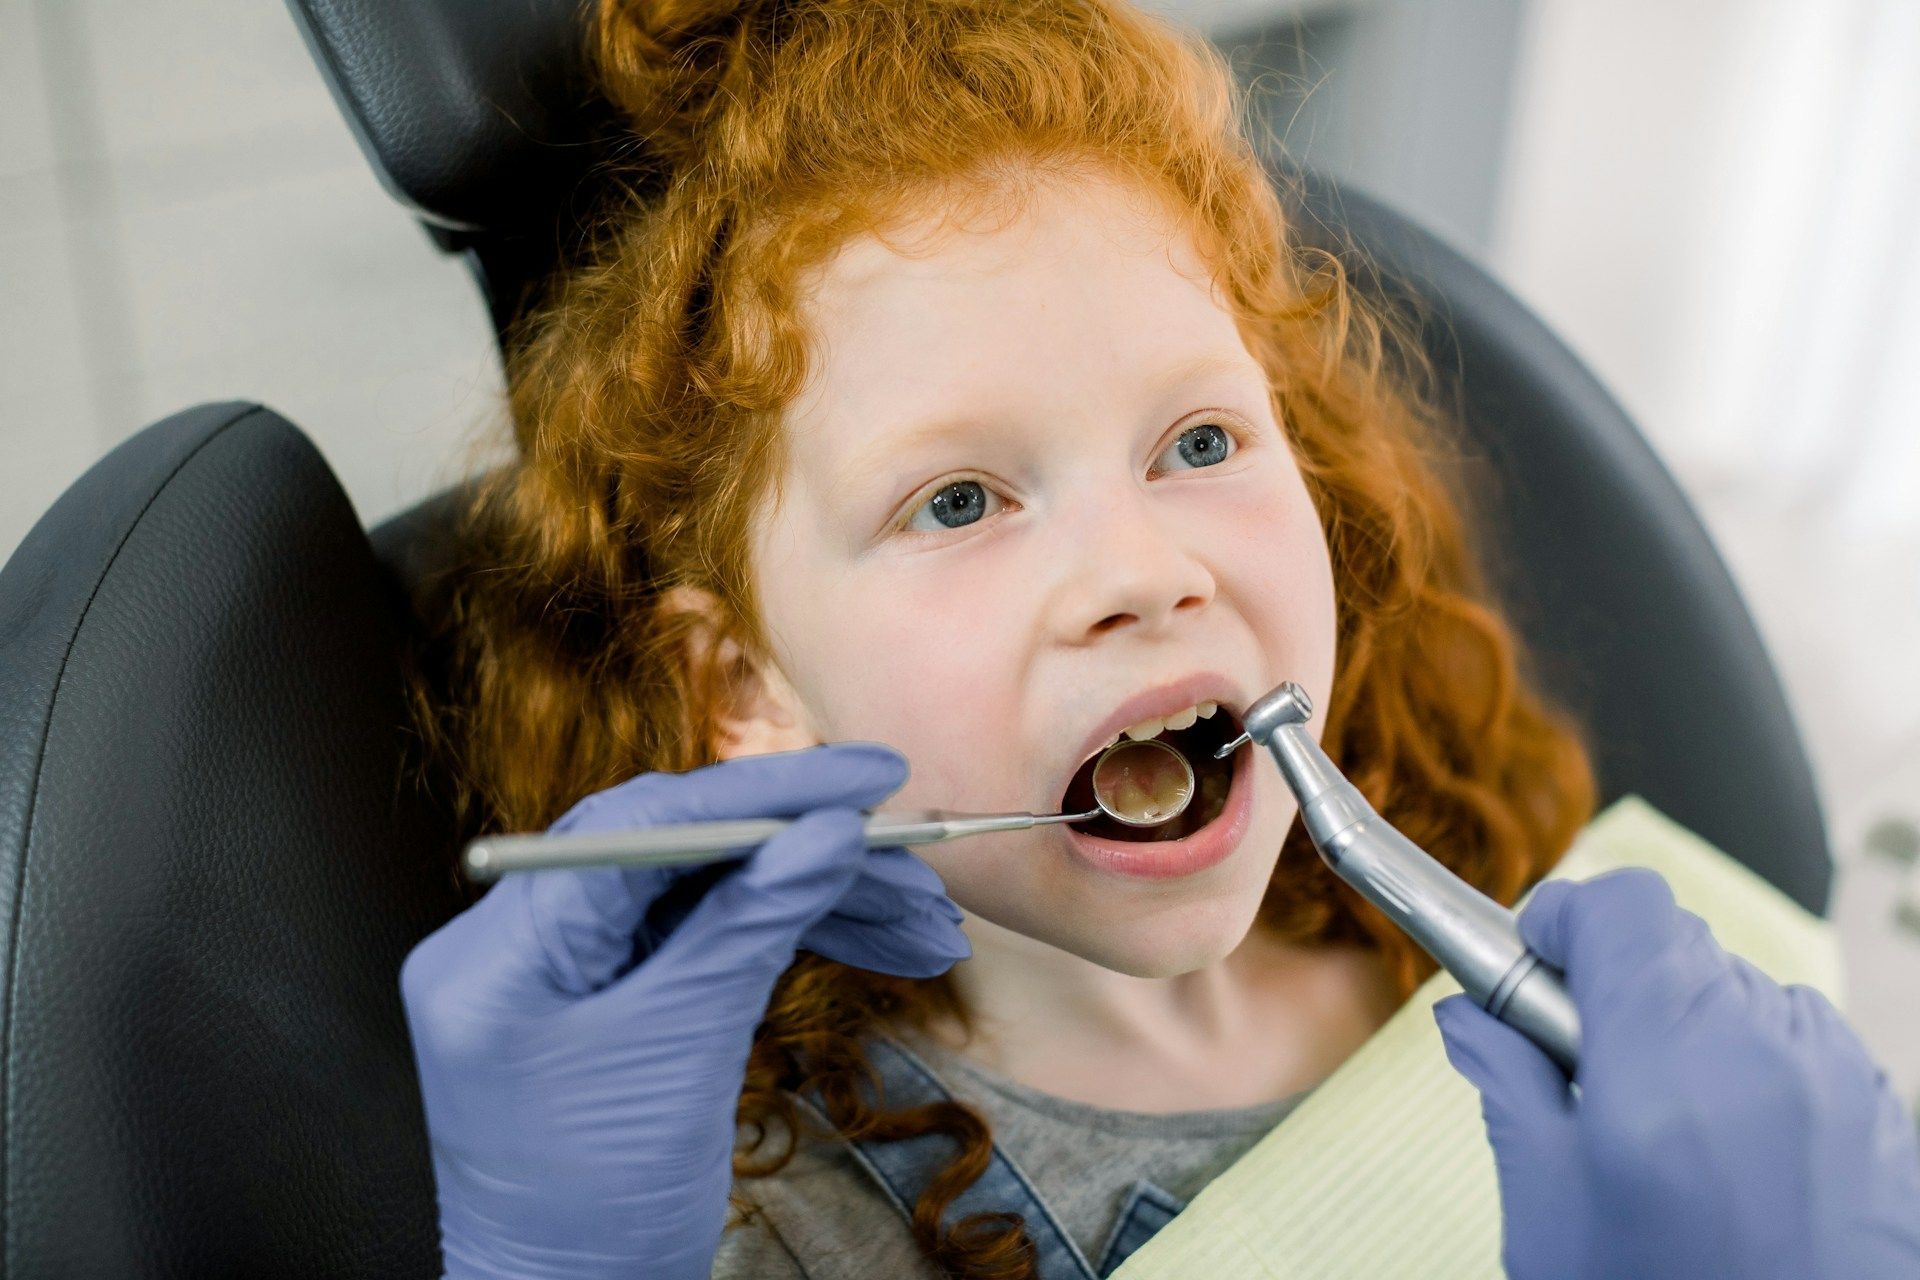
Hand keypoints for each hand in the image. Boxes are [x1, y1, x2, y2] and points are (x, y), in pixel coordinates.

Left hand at [398, 742, 969, 1279]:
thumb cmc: (598, 1212)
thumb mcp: (684, 1053)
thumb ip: (749, 925)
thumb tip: (826, 830)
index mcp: (502, 951)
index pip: (644, 825)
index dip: (768, 792)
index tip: (867, 781)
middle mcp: (517, 942)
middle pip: (681, 851)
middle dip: (806, 850)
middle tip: (911, 857)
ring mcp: (559, 970)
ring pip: (704, 892)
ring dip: (816, 899)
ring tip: (920, 923)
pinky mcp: (603, 995)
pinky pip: (698, 937)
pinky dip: (784, 936)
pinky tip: (870, 941)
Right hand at [1435, 868, 1919, 1279]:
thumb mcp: (1551, 1215)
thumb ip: (1507, 1089)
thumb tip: (1467, 1016)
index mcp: (1662, 1067)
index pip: (1622, 907)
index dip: (1567, 921)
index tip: (1537, 965)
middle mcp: (1762, 1052)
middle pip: (1675, 943)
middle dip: (1617, 983)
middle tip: (1588, 1069)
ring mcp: (1838, 1078)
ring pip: (1738, 988)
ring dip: (1687, 1025)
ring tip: (1668, 1129)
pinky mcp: (1881, 1109)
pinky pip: (1798, 1040)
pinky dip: (1750, 1065)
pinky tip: (1731, 1152)